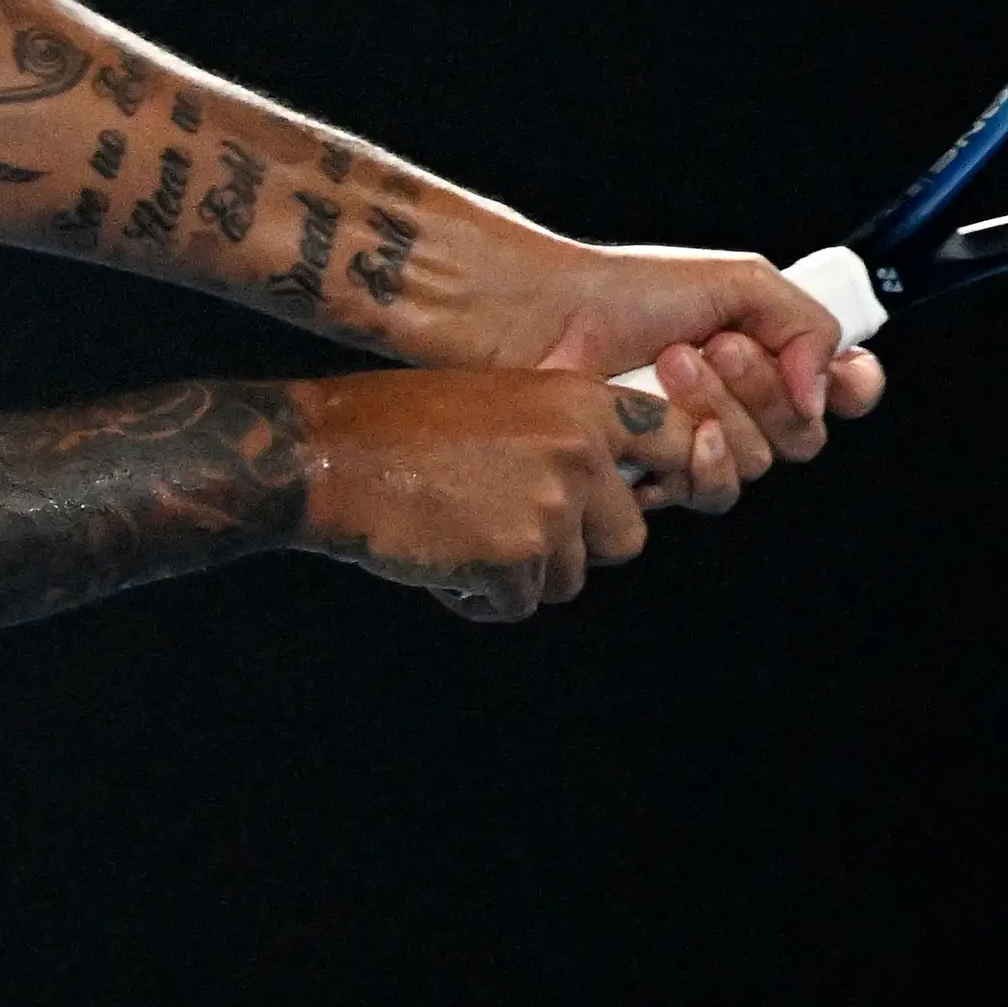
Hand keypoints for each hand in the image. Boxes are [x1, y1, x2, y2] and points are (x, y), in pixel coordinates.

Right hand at [289, 369, 699, 620]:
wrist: (329, 454)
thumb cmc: (403, 427)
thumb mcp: (503, 402)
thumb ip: (566, 439)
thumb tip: (614, 494)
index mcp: (580, 402)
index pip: (679, 442)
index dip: (678, 474)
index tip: (651, 492)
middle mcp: (579, 451)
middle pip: (626, 537)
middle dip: (575, 547)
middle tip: (509, 526)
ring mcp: (551, 506)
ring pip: (569, 578)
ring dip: (520, 574)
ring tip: (460, 533)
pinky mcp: (516, 558)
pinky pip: (517, 604)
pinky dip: (479, 596)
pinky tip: (438, 558)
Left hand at [515, 245, 888, 509]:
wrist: (546, 321)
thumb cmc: (627, 292)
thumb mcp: (737, 280)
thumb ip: (806, 323)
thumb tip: (824, 391)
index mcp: (770, 353)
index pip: (846, 388)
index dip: (851, 387)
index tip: (835, 373)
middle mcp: (744, 404)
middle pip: (804, 435)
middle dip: (762, 389)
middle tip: (715, 345)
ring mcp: (702, 444)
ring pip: (757, 464)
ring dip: (719, 410)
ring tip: (669, 364)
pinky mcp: (663, 477)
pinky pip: (710, 492)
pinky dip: (695, 458)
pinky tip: (664, 423)